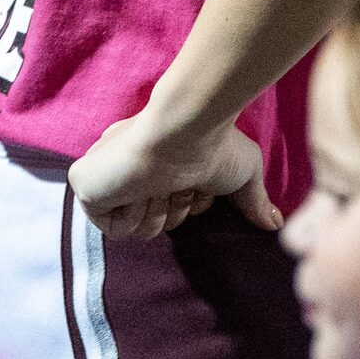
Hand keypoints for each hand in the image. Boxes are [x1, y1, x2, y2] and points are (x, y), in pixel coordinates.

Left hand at [69, 109, 278, 240]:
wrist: (183, 129)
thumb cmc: (213, 144)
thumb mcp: (242, 172)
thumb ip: (253, 201)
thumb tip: (273, 224)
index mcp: (156, 163)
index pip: (170, 209)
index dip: (189, 206)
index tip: (197, 184)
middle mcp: (128, 168)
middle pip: (152, 222)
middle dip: (173, 210)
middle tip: (179, 184)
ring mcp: (105, 176)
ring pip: (132, 229)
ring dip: (155, 212)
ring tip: (159, 182)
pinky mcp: (85, 186)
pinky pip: (111, 229)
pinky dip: (131, 216)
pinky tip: (140, 189)